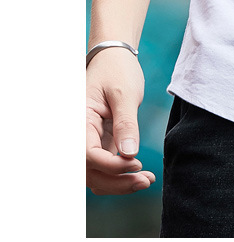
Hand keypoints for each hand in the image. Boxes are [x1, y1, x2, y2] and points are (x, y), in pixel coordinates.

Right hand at [86, 47, 155, 193]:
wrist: (115, 58)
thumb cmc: (118, 70)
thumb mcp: (125, 93)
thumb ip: (126, 123)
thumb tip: (129, 153)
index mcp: (78, 121)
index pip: (87, 155)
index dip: (111, 166)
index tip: (136, 163)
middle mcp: (79, 134)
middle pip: (89, 172)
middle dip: (116, 182)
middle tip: (145, 180)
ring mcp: (88, 141)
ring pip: (95, 175)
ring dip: (118, 183)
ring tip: (146, 180)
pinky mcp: (99, 144)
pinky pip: (104, 168)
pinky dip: (120, 175)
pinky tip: (141, 175)